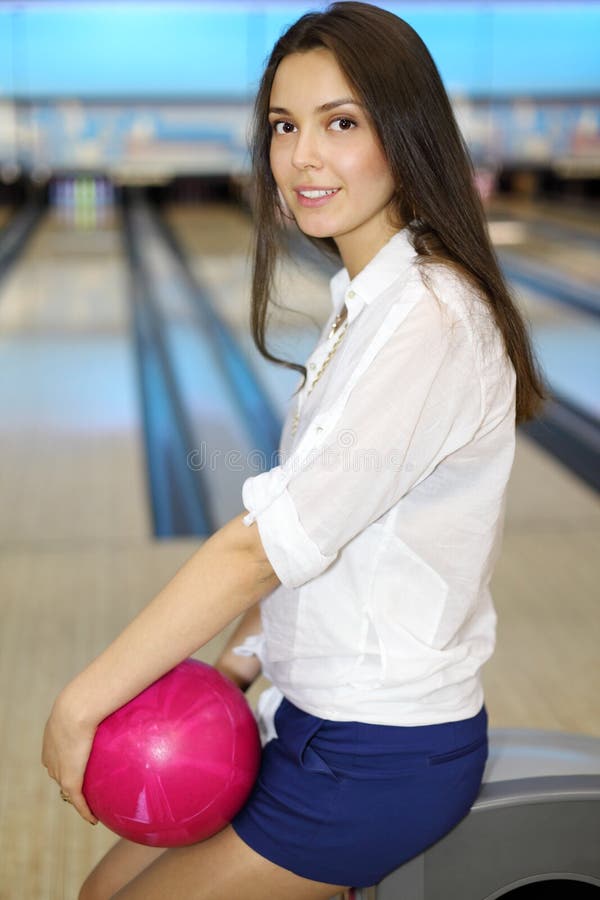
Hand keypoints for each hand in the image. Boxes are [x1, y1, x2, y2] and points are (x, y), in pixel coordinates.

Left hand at [41, 692, 98, 824]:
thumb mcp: (91, 698)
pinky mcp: (69, 780)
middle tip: (86, 782)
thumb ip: (103, 700)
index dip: (67, 759)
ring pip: (68, 788)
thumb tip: (125, 692)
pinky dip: (85, 811)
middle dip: (69, 778)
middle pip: (59, 772)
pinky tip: (94, 820)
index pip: (57, 754)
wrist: (76, 708)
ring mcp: (58, 770)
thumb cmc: (87, 697)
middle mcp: (51, 756)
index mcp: (53, 737)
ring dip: (77, 796)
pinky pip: (78, 801)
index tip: (80, 760)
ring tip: (91, 802)